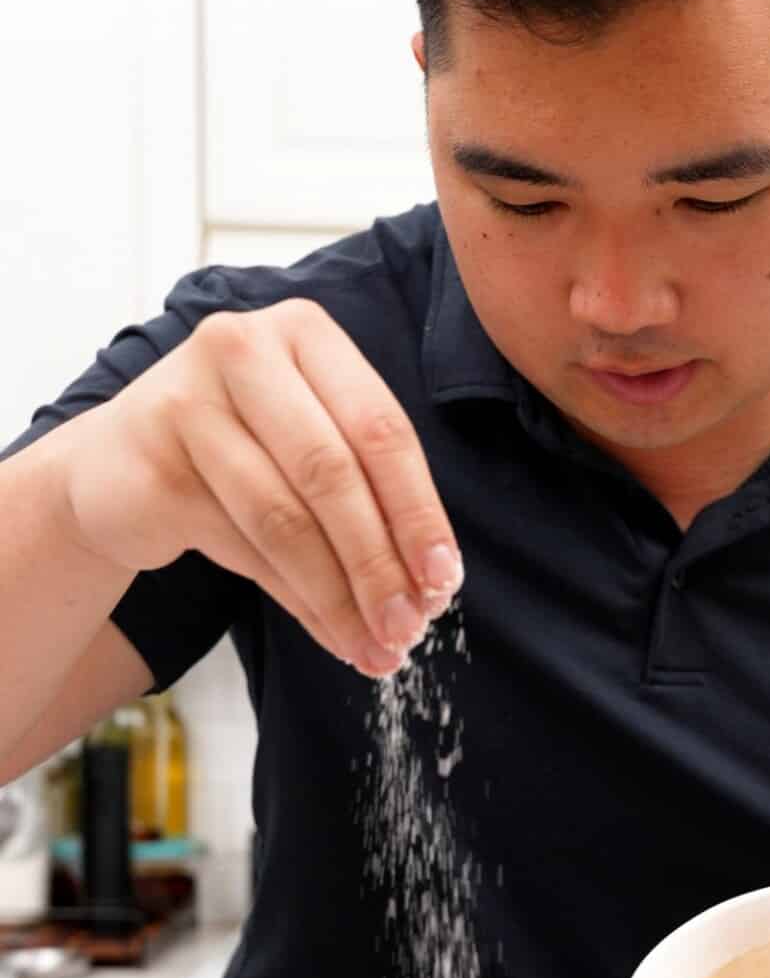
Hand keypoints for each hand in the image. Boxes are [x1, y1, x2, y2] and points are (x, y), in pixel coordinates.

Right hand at [56, 299, 460, 678]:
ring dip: (339, 596)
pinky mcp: (154, 461)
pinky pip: (242, 546)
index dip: (418, 510)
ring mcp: (189, 400)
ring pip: (285, 518)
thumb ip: (367, 495)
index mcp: (304, 331)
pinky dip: (297, 601)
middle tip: (409, 626)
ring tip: (375, 646)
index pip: (379, 427)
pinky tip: (330, 634)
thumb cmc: (237, 454)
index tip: (445, 579)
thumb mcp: (307, 448)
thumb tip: (431, 587)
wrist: (116, 468)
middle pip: (332, 471)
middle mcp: (244, 348)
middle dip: (379, 562)